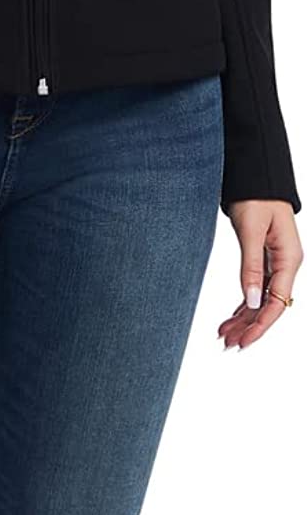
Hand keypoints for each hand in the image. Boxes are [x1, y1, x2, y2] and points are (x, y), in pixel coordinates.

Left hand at [217, 200, 302, 349]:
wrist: (255, 171)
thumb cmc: (255, 195)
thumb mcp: (250, 230)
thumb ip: (251, 266)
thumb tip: (251, 302)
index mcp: (289, 259)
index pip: (277, 303)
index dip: (260, 325)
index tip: (244, 342)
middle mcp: (286, 263)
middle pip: (269, 304)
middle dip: (249, 325)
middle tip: (227, 343)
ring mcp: (276, 260)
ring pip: (261, 297)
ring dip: (244, 316)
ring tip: (224, 334)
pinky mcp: (265, 255)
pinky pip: (256, 286)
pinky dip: (244, 302)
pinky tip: (233, 316)